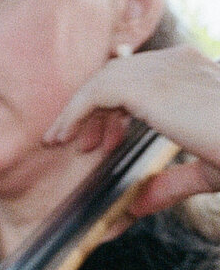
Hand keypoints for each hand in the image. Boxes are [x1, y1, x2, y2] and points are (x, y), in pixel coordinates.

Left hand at [44, 45, 219, 216]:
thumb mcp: (207, 171)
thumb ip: (171, 183)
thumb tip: (138, 206)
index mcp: (199, 74)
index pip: (146, 76)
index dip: (118, 105)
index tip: (103, 138)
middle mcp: (182, 63)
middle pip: (122, 74)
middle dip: (96, 108)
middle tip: (80, 144)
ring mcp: (167, 70)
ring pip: (105, 79)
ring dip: (80, 110)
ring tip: (63, 141)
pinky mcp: (150, 86)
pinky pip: (98, 91)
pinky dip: (76, 112)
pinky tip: (64, 136)